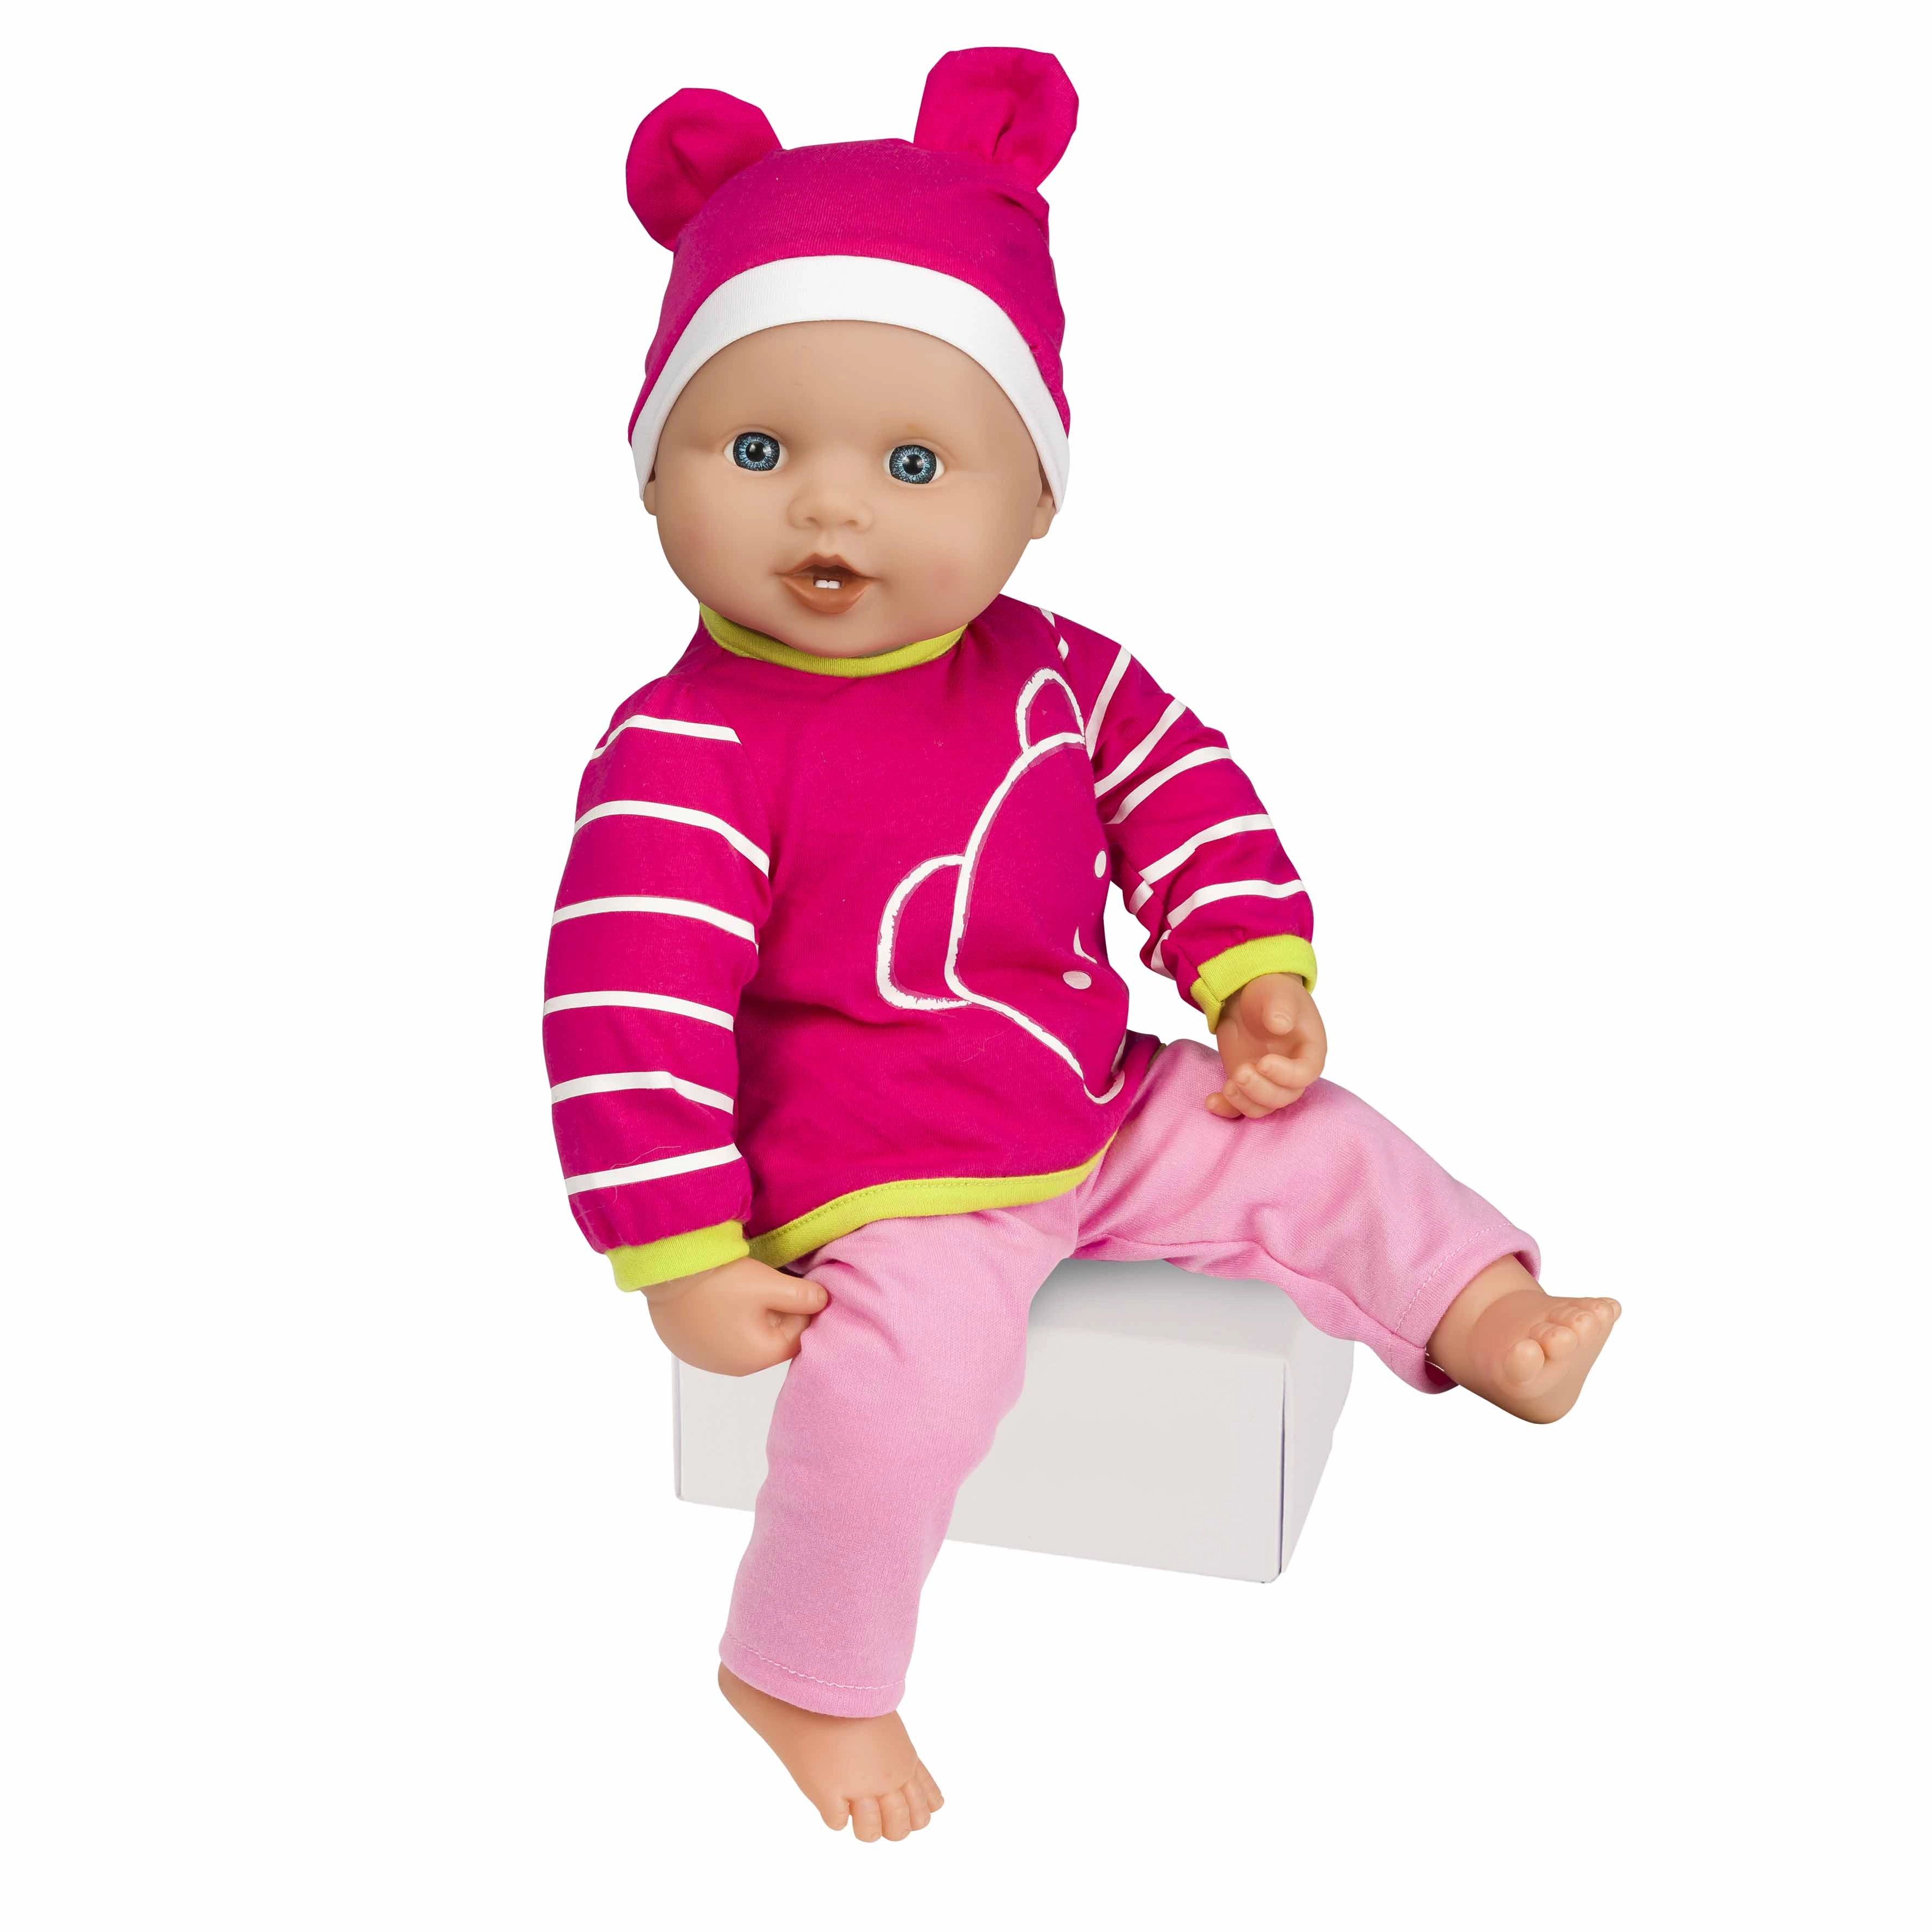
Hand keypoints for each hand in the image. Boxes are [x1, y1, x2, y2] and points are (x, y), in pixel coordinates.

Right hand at [645, 1256, 827, 1374]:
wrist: (665, 1271)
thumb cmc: (717, 1281)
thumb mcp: (770, 1285)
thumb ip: (803, 1296)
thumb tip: (823, 1301)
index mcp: (756, 1358)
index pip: (798, 1337)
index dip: (802, 1308)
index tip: (797, 1284)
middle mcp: (731, 1366)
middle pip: (771, 1337)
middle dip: (776, 1310)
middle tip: (767, 1281)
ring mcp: (705, 1358)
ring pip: (745, 1335)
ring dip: (751, 1313)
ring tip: (740, 1285)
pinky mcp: (687, 1345)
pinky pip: (719, 1333)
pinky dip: (726, 1316)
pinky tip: (719, 1294)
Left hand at [1207, 972, 1326, 1118]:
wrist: (1248, 996)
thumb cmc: (1271, 993)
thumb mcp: (1277, 993)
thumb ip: (1281, 1007)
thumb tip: (1280, 1024)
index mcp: (1309, 1051)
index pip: (1305, 1074)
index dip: (1286, 1075)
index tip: (1264, 1062)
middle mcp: (1291, 1072)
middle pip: (1283, 1096)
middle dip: (1261, 1090)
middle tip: (1240, 1073)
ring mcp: (1267, 1080)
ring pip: (1262, 1106)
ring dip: (1244, 1102)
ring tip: (1227, 1087)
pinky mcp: (1246, 1083)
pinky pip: (1240, 1106)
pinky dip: (1226, 1108)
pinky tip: (1211, 1102)